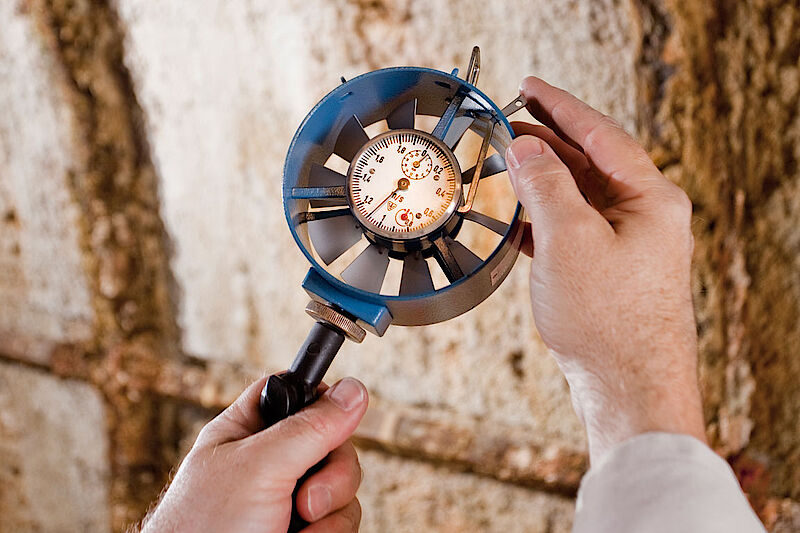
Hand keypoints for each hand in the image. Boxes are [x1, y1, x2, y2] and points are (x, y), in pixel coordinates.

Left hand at [141, 377, 367, 531]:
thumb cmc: (203, 530)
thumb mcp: (259, 467)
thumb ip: (310, 427)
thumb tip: (355, 390)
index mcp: (248, 432)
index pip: (296, 392)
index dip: (321, 399)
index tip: (336, 415)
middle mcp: (271, 464)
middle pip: (333, 442)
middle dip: (332, 473)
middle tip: (306, 499)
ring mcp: (288, 500)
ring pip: (344, 486)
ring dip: (330, 512)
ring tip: (297, 528)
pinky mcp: (305, 530)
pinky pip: (342, 521)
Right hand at [507, 76, 705, 463]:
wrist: (628, 390)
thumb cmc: (608, 321)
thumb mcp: (569, 239)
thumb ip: (545, 185)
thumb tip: (525, 148)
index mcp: (651, 199)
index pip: (602, 134)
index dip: (561, 107)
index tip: (531, 87)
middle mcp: (646, 218)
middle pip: (592, 163)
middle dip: (548, 142)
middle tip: (510, 123)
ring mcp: (629, 247)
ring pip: (581, 198)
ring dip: (544, 181)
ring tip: (507, 165)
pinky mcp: (610, 274)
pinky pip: (575, 230)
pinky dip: (545, 219)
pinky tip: (519, 218)